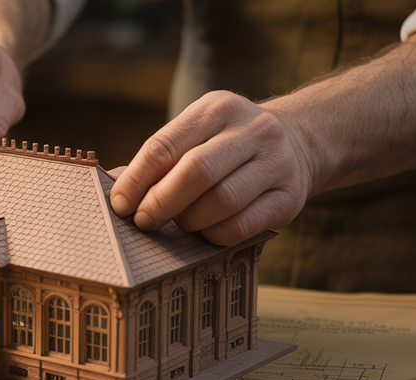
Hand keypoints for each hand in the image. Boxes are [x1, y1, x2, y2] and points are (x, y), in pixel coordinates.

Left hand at [108, 91, 316, 245]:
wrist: (299, 141)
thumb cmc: (229, 144)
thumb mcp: (198, 133)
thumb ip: (161, 157)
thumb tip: (115, 190)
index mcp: (217, 108)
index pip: (165, 145)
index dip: (136, 180)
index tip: (120, 204)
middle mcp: (252, 130)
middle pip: (195, 172)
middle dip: (161, 203)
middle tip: (144, 221)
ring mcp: (275, 163)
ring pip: (221, 201)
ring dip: (189, 221)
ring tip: (180, 223)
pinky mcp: (289, 197)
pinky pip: (242, 226)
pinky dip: (215, 235)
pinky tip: (207, 231)